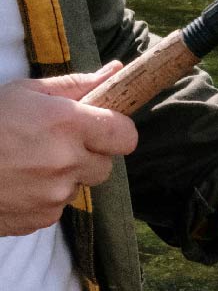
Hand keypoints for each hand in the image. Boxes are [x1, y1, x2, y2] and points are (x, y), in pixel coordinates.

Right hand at [0, 62, 137, 235]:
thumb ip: (77, 85)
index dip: (117, 131)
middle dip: (89, 155)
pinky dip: (44, 198)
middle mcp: (67, 161)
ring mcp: (54, 195)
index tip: (103, 128)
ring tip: (29, 163)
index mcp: (68, 124)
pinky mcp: (40, 219)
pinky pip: (57, 207)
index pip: (126, 135)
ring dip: (65, 177)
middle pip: (106, 165)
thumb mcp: (26, 92)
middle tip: (57, 144)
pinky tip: (18, 183)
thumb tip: (116, 70)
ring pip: (80, 186)